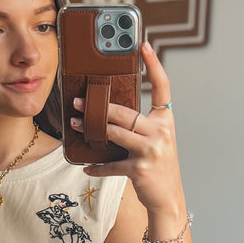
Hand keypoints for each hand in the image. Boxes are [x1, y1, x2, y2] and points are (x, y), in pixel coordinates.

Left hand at [71, 42, 184, 215]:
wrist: (168, 198)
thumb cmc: (157, 166)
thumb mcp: (155, 141)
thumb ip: (139, 126)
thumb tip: (108, 113)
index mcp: (166, 121)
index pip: (162, 87)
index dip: (154, 65)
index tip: (143, 45)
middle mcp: (161, 132)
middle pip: (126, 113)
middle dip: (99, 107)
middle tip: (79, 100)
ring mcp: (151, 151)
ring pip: (116, 133)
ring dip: (91, 130)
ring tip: (75, 124)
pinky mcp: (139, 169)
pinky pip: (112, 165)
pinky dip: (97, 167)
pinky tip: (86, 166)